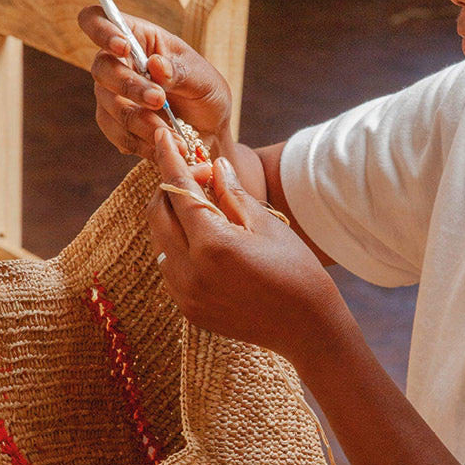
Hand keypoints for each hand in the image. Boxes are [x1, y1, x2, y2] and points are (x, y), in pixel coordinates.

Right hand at [78, 5, 233, 159]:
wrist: (210, 132)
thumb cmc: (206, 94)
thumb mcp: (203, 78)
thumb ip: (179, 71)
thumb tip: (155, 64)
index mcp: (138, 37)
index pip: (99, 19)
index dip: (102, 30)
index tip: (123, 47)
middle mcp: (118, 64)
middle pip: (101, 69)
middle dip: (130, 86)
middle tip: (159, 99)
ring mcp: (113, 96)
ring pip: (109, 107)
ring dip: (139, 121)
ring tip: (171, 133)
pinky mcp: (116, 126)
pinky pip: (116, 135)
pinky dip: (140, 143)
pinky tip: (162, 144)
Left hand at [147, 129, 351, 363]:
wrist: (306, 329)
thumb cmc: (297, 272)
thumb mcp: (267, 225)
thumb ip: (233, 193)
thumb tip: (214, 164)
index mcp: (213, 245)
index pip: (179, 190)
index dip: (169, 159)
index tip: (161, 135)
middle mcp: (191, 272)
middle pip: (159, 215)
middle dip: (171, 189)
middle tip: (199, 178)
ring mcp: (186, 294)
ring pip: (160, 242)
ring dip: (173, 219)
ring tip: (205, 211)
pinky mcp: (188, 309)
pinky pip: (169, 268)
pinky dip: (178, 247)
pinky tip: (203, 242)